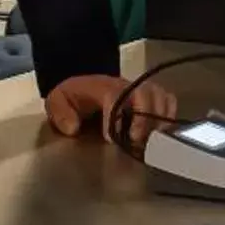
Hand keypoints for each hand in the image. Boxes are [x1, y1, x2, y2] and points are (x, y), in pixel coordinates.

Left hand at [46, 72, 176, 147]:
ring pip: (159, 95)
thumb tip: (73, 128)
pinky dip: (168, 115)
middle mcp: (124, 85)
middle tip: (135, 140)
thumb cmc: (73, 97)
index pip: (113, 95)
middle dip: (143, 118)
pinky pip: (168, 100)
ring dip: (158, 118)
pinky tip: (159, 132)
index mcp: (100, 86)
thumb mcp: (56, 101)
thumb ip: (60, 113)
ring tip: (149, 139)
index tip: (112, 139)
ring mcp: (139, 89)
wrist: (82, 86)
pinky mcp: (150, 96)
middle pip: (144, 92)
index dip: (115, 116)